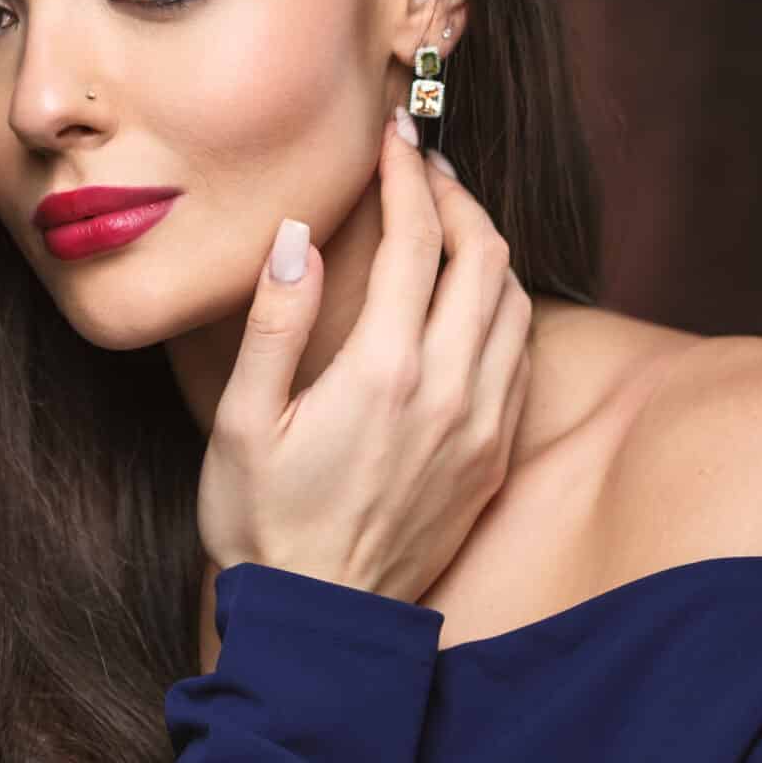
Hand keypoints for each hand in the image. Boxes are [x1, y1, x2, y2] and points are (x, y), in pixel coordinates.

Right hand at [196, 105, 533, 602]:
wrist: (320, 626)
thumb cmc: (262, 523)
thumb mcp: (240, 420)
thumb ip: (275, 322)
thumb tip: (296, 237)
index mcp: (385, 371)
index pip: (418, 240)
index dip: (408, 174)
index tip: (395, 136)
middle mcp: (451, 392)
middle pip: (485, 256)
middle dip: (457, 195)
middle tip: (422, 167)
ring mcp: (482, 426)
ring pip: (515, 303)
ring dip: (486, 247)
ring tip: (445, 221)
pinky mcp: (493, 456)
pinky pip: (521, 357)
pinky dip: (501, 306)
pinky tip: (467, 299)